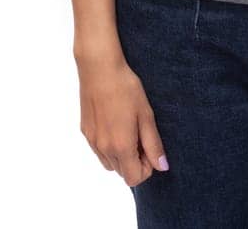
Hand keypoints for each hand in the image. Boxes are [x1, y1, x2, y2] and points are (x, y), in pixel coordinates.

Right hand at [78, 56, 169, 186]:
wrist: (99, 68)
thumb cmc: (126, 89)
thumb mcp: (146, 116)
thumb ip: (153, 144)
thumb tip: (162, 167)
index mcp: (120, 146)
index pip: (133, 178)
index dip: (146, 168)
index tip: (149, 148)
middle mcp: (103, 148)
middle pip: (121, 172)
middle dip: (134, 161)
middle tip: (141, 136)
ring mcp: (92, 141)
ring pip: (109, 163)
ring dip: (121, 156)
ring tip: (128, 130)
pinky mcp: (85, 132)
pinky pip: (98, 150)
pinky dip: (109, 146)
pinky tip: (115, 123)